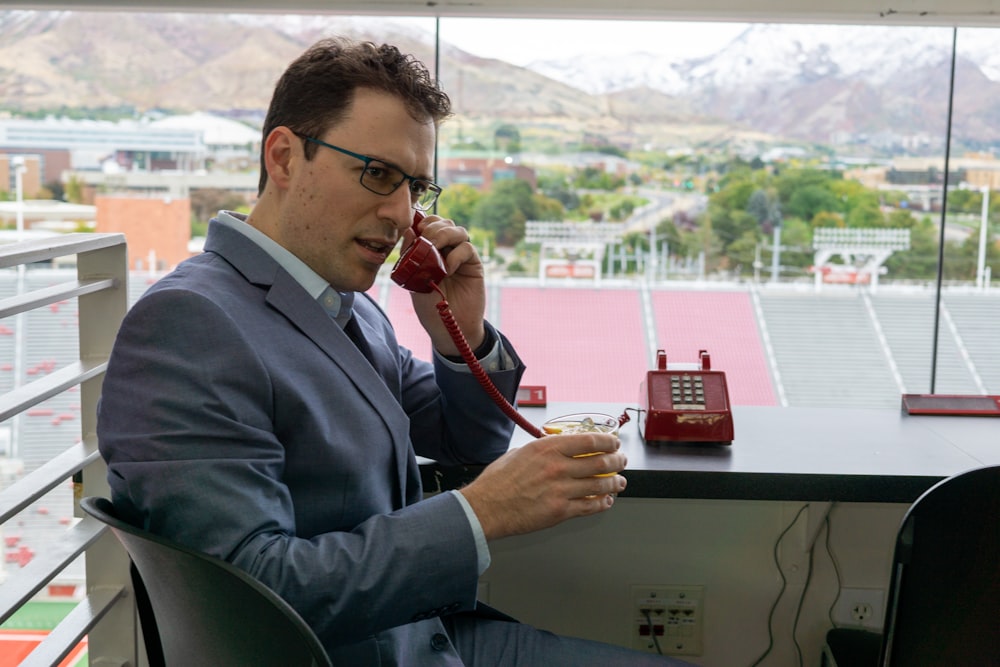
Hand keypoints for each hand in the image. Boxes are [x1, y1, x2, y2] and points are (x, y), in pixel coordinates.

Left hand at [404, 214, 485, 355]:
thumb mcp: (413, 281)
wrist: (449, 328)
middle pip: (444, 223)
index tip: (415, 230)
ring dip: (444, 235)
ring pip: (458, 231)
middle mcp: (447, 250)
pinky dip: (456, 254)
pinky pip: (467, 248)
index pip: (429, 225)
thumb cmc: (430, 307)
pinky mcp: (474, 265)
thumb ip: (410, 256)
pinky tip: (448, 268)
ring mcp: (461, 257)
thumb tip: (408, 231)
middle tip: (425, 240)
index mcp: (431, 251)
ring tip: (435, 250)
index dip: (423, 222)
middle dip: (433, 227)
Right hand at [458, 432, 627, 540]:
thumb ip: (541, 450)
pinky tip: (606, 501)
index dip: (608, 442)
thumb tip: (556, 448)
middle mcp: (557, 467)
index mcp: (547, 448)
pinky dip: (602, 503)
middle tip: (621, 462)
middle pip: (600, 462)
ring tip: (619, 482)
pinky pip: (589, 506)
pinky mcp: (560, 511)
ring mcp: (560, 490)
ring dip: (614, 483)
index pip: (589, 441)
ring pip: (600, 485)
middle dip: (616, 461)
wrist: (486, 508)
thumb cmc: (497, 482)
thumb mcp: (519, 453)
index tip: (614, 443)